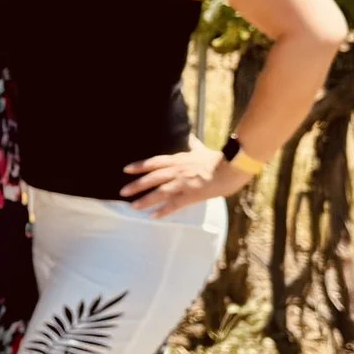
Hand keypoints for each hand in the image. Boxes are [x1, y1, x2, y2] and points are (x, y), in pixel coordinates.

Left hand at [121, 145, 244, 217]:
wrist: (231, 168)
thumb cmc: (217, 159)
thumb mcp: (201, 150)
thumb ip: (193, 144)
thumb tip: (190, 137)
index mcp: (179, 160)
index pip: (154, 162)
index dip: (140, 165)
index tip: (126, 169)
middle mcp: (177, 171)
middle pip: (153, 178)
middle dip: (137, 185)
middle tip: (122, 192)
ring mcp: (184, 183)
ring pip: (160, 192)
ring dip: (146, 200)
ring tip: (134, 207)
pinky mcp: (192, 195)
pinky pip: (175, 204)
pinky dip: (163, 211)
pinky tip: (153, 216)